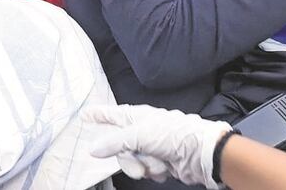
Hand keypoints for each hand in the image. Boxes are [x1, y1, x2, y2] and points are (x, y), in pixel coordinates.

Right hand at [84, 104, 231, 188]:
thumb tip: (92, 149)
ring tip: (160, 163)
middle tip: (139, 167)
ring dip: (146, 166)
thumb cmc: (172, 135)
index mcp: (136, 116)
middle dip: (130, 161)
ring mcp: (152, 147)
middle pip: (120, 148)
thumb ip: (113, 142)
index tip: (85, 115)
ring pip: (134, 162)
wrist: (200, 154)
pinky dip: (156, 171)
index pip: (111, 114)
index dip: (98, 115)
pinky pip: (147, 170)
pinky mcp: (161, 162)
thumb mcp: (139, 135)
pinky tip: (167, 167)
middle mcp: (143, 131)